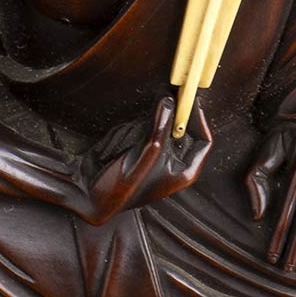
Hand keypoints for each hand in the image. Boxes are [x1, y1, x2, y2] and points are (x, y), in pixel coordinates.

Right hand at [72, 96, 212, 225]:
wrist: (91, 195)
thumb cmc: (124, 188)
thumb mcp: (147, 154)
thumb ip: (161, 126)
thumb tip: (169, 102)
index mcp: (184, 171)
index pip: (204, 141)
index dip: (198, 119)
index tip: (189, 101)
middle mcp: (173, 162)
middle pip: (181, 129)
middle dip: (166, 119)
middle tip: (162, 101)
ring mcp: (155, 154)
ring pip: (158, 126)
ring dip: (142, 130)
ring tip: (127, 147)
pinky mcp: (139, 147)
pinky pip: (140, 129)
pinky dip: (130, 133)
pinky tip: (118, 149)